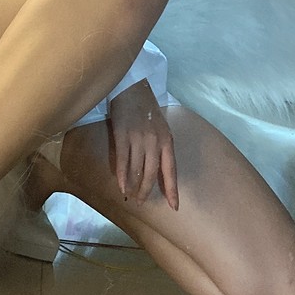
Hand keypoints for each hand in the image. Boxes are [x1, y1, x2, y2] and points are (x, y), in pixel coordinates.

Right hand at [107, 79, 179, 210]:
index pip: (171, 170)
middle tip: (141, 202)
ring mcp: (138, 138)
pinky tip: (120, 185)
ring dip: (132, 185)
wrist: (132, 88)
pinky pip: (122, 160)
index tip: (174, 206)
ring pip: (136, 170)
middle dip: (146, 191)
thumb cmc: (147, 109)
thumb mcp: (161, 128)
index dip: (172, 189)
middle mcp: (154, 141)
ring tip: (130, 195)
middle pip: (151, 173)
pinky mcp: (122, 134)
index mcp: (167, 140)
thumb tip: (159, 172)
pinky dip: (121, 175)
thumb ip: (161, 148)